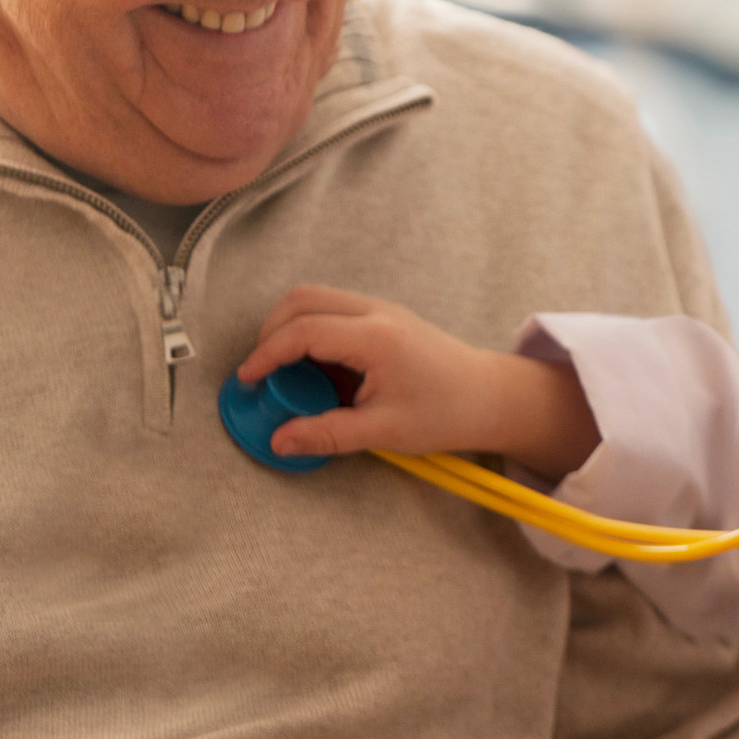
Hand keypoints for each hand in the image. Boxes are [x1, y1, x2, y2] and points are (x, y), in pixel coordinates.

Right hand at [235, 286, 600, 476]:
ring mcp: (381, 310)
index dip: (266, 354)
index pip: (303, 330)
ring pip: (317, 299)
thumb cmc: (446, 413)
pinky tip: (315, 371)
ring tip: (284, 373)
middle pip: (303, 299)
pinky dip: (312, 331)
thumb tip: (280, 440)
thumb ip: (327, 433)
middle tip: (260, 372)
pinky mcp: (384, 317)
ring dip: (290, 327)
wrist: (491, 397)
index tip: (247, 380)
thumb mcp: (384, 431)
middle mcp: (376, 312)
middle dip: (270, 331)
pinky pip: (335, 311)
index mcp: (375, 337)